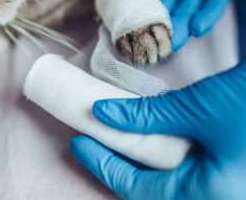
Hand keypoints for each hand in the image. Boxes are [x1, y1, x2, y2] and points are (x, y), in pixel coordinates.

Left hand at [71, 63, 245, 199]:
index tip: (79, 143)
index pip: (138, 188)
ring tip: (111, 135)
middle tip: (91, 139)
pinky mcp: (221, 162)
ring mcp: (219, 180)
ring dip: (136, 153)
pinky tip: (144, 132)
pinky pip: (179, 162)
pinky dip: (156, 146)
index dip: (104, 165)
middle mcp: (214, 194)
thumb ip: (147, 116)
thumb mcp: (196, 110)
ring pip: (164, 174)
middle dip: (117, 162)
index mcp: (210, 197)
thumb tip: (102, 112)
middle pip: (149, 185)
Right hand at [84, 0, 243, 50]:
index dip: (138, 26)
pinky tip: (197, 27)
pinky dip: (208, 16)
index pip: (143, 11)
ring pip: (189, 16)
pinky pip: (215, 3)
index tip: (131, 43)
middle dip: (160, 36)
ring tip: (173, 43)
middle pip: (166, 19)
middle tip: (153, 50)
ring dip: (182, 31)